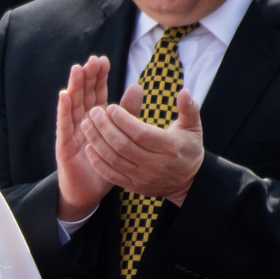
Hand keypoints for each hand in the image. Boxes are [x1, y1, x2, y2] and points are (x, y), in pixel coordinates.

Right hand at [55, 58, 113, 222]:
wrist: (88, 191)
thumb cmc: (104, 164)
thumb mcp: (121, 136)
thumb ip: (128, 113)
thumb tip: (137, 86)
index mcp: (95, 118)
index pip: (96, 93)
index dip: (99, 77)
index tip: (103, 60)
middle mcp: (81, 121)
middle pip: (83, 95)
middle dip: (87, 77)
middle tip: (92, 60)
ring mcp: (71, 132)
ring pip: (72, 105)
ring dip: (74, 87)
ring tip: (77, 69)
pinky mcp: (64, 145)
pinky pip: (64, 125)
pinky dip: (63, 109)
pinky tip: (64, 94)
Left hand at [80, 86, 205, 205]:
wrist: (188, 182)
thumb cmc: (187, 148)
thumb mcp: (193, 127)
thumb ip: (188, 108)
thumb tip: (184, 91)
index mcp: (169, 147)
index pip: (140, 133)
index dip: (123, 120)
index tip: (110, 107)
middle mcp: (155, 164)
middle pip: (123, 145)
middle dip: (105, 127)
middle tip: (94, 112)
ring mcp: (143, 178)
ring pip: (114, 159)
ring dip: (97, 141)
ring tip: (86, 125)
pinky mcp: (135, 187)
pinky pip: (111, 175)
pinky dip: (98, 162)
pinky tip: (89, 147)